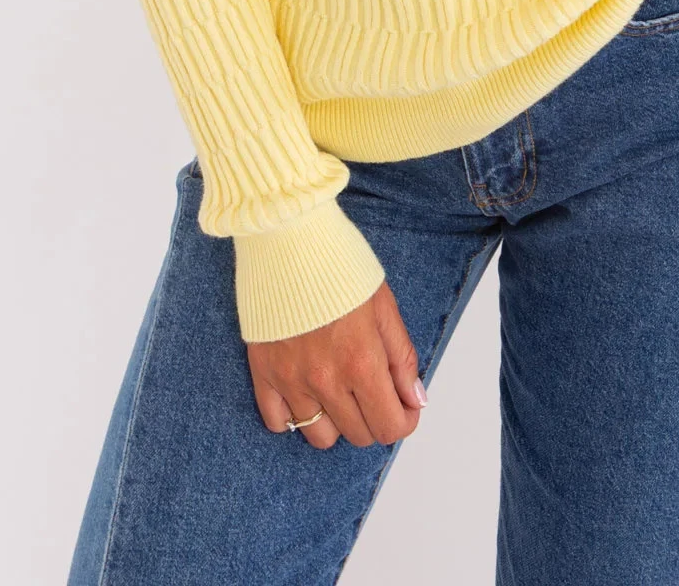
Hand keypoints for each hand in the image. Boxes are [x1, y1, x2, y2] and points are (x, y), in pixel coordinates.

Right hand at [247, 279, 426, 449]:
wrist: (289, 242)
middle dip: (375, 417)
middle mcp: (326, 380)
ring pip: (320, 436)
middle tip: (374, 390)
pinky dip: (294, 416)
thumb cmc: (340, 267)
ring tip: (340, 392)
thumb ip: (402, 358)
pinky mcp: (264, 374)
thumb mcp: (385, 307)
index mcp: (362, 362)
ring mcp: (291, 381)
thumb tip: (415, 400)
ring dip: (337, 422)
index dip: (404, 421)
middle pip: (358, 435)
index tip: (404, 406)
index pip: (389, 427)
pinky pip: (278, 423)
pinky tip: (306, 393)